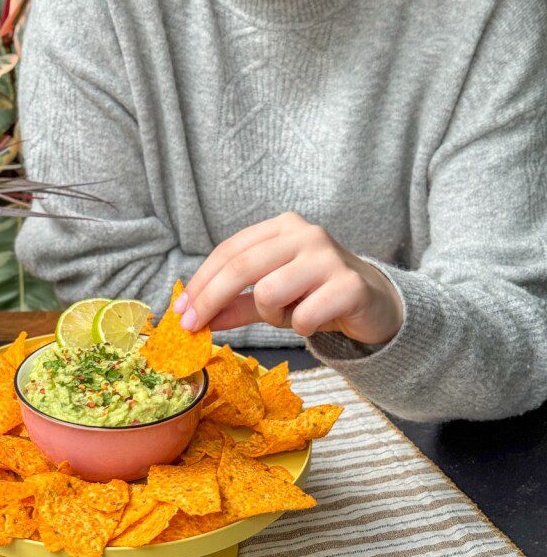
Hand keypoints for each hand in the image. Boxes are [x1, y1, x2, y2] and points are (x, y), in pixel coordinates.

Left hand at [176, 212, 403, 344]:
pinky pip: (304, 316)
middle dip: (211, 300)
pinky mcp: (349, 285)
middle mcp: (305, 234)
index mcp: (282, 228)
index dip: (201, 282)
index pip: (230, 251)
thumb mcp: (272, 297)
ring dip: (272, 316)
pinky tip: (317, 320)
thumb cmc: (318, 294)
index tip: (180, 311)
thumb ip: (236, 303)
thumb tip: (197, 318)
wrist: (377, 303)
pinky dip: (302, 326)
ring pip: (270, 292)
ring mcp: (328, 256)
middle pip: (241, 267)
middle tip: (193, 329)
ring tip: (292, 316)